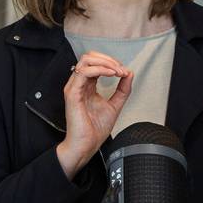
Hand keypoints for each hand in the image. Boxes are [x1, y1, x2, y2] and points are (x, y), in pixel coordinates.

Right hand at [54, 51, 131, 178]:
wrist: (87, 145)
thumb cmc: (95, 129)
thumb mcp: (115, 105)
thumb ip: (122, 89)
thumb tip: (129, 74)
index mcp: (87, 86)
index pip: (96, 63)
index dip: (111, 63)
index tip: (124, 73)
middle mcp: (79, 84)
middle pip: (89, 57)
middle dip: (108, 59)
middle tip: (121, 69)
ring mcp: (74, 87)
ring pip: (86, 60)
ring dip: (105, 63)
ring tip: (117, 71)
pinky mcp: (73, 93)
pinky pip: (84, 72)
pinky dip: (100, 70)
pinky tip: (111, 75)